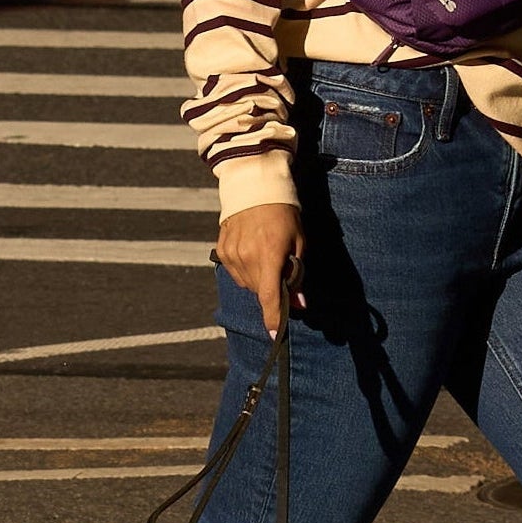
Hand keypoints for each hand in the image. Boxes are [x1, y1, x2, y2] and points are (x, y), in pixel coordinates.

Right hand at [216, 203, 305, 336]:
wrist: (254, 187)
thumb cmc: (283, 214)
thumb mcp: (298, 242)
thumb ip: (297, 275)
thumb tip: (299, 304)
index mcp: (269, 255)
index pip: (270, 297)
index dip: (273, 318)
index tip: (274, 335)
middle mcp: (247, 258)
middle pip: (260, 292)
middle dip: (272, 288)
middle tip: (280, 268)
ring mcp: (231, 254)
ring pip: (247, 283)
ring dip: (258, 278)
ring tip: (264, 253)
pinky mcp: (222, 249)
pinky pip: (235, 272)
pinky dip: (245, 268)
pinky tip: (251, 250)